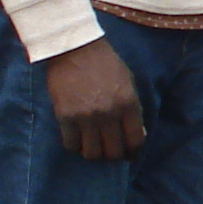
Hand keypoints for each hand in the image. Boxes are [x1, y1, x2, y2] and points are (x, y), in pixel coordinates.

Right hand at [46, 38, 145, 161]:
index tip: (129, 153)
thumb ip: (133, 108)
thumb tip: (137, 135)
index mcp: (128, 103)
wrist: (74, 48)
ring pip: (92, 153)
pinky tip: (77, 138)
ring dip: (93, 153)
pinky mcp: (65, 116)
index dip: (133, 152)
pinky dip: (74, 145)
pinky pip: (71, 144)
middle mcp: (109, 113)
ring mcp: (86, 116)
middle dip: (113, 155)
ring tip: (92, 145)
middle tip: (109, 150)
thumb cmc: (105, 63)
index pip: (135, 140)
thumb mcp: (128, 82)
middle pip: (113, 152)